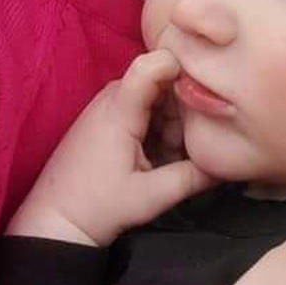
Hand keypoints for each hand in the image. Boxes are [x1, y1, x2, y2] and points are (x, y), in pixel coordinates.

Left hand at [5, 51, 216, 246]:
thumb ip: (192, 178)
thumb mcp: (151, 196)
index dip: (184, 68)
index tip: (207, 92)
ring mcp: (108, 106)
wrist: (55, 220)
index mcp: (120, 109)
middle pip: (163, 84)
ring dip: (173, 123)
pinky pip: (144, 110)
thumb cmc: (98, 207)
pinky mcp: (107, 118)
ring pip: (156, 98)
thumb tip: (229, 166)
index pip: (153, 64)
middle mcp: (113, 98)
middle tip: (190, 145)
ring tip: (173, 157)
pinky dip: (159, 130)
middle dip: (184, 110)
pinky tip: (160, 158)